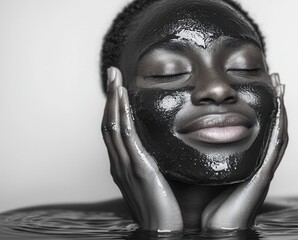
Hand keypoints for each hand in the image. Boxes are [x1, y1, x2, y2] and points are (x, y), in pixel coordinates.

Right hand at [101, 67, 182, 231]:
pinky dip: (121, 114)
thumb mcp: (157, 183)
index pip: (115, 133)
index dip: (114, 110)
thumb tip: (163, 152)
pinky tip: (122, 97)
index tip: (118, 89)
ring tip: (115, 78)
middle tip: (112, 75)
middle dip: (110, 98)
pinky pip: (125, 135)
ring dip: (113, 100)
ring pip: (112, 126)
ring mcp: (126, 166)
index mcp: (124, 167)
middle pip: (108, 124)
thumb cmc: (164, 211)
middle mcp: (119, 164)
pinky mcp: (138, 168)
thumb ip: (154, 166)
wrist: (163, 231)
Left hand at [202, 73, 287, 229]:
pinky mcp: (262, 176)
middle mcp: (256, 163)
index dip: (260, 109)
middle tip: (277, 79)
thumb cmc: (201, 206)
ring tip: (281, 84)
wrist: (208, 230)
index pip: (255, 130)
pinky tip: (280, 106)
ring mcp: (262, 169)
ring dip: (281, 108)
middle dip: (276, 103)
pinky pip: (274, 146)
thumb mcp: (197, 171)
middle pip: (271, 128)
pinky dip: (279, 124)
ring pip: (278, 132)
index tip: (256, 85)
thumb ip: (194, 154)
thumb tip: (178, 132)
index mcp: (243, 163)